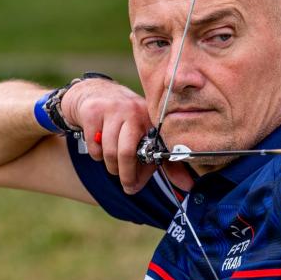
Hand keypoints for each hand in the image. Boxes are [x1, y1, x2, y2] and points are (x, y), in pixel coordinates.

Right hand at [61, 78, 190, 193]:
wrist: (96, 93)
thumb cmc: (125, 120)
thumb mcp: (146, 134)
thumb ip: (164, 160)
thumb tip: (187, 184)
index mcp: (151, 118)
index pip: (154, 151)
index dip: (144, 173)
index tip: (136, 186)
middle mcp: (135, 110)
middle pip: (128, 153)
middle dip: (125, 175)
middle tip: (124, 183)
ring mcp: (113, 109)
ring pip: (109, 152)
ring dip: (110, 166)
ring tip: (113, 163)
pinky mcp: (93, 112)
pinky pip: (94, 146)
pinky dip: (96, 154)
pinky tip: (100, 145)